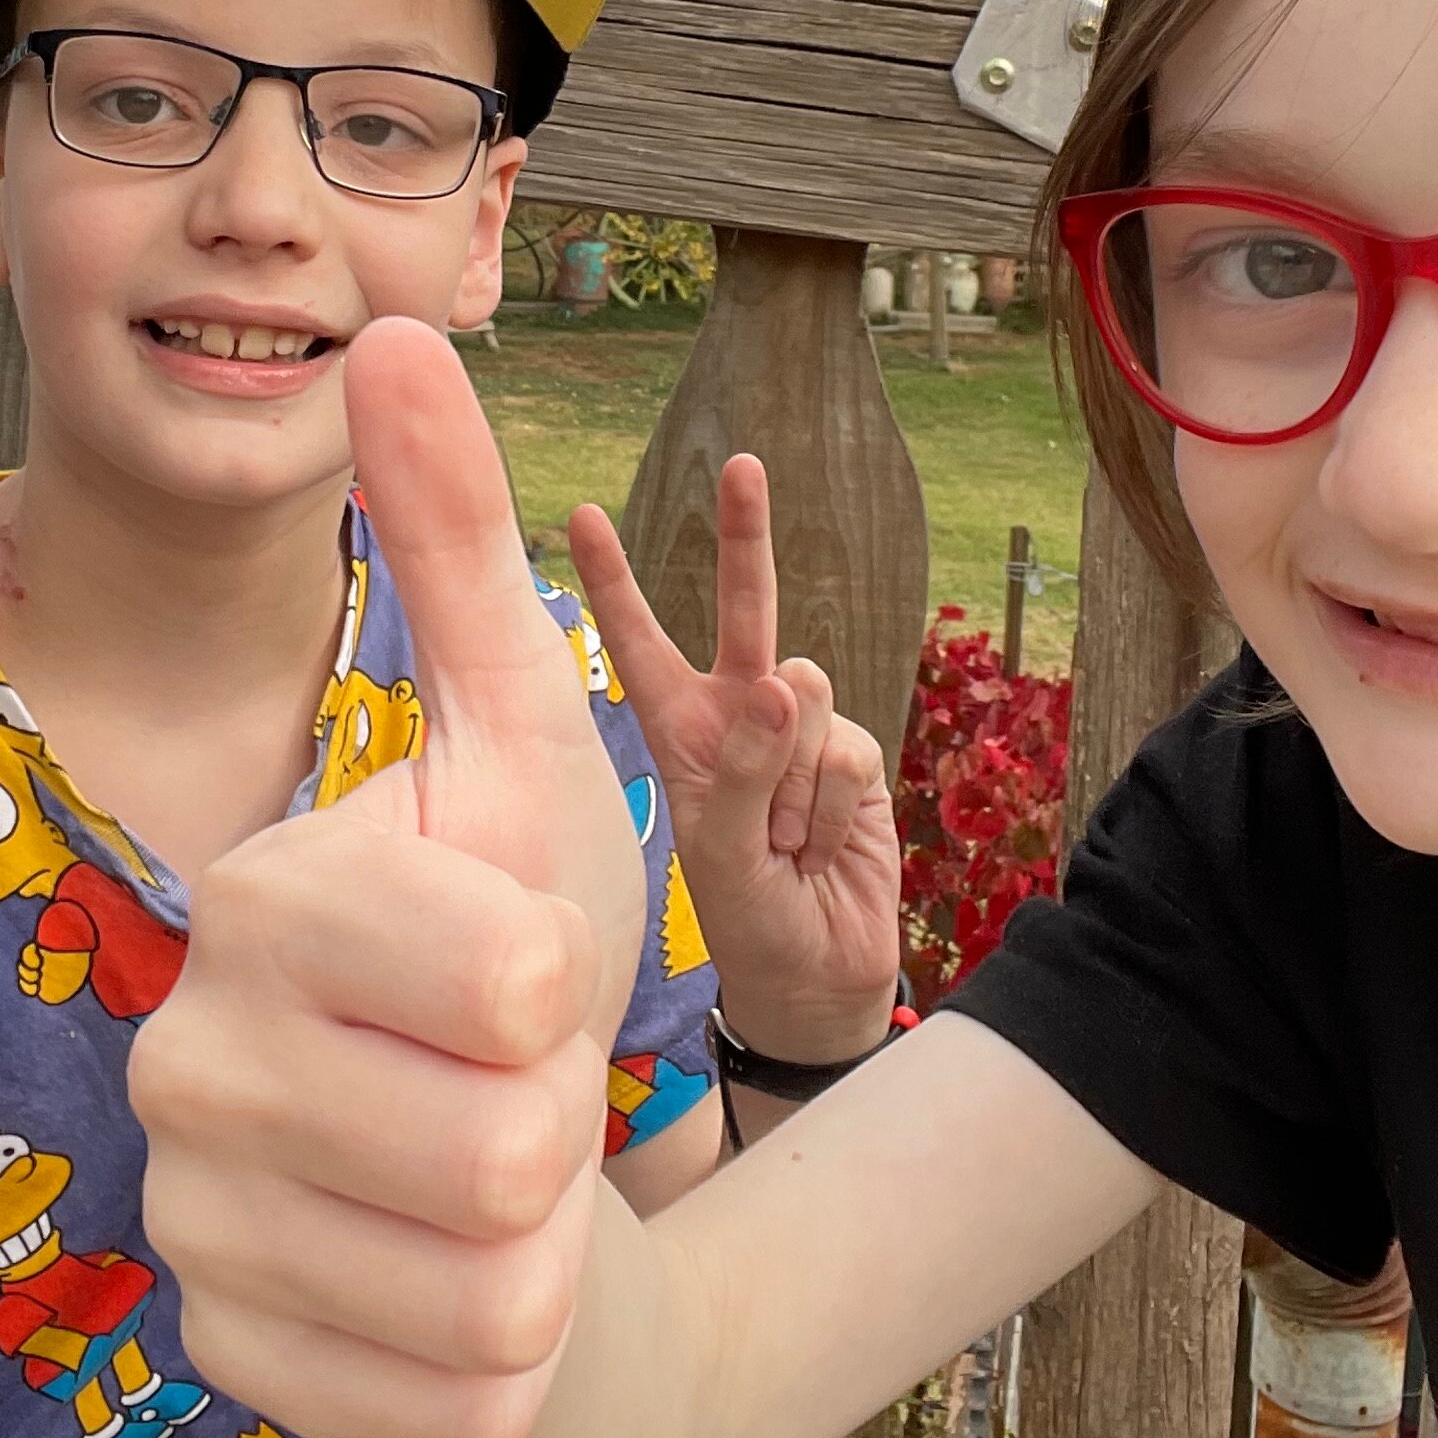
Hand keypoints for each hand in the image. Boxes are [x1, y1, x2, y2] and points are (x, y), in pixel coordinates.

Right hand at [131, 319, 643, 1437]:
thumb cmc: (515, 931)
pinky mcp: (233, 1352)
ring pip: (490, 1284)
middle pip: (503, 1146)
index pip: (504, 977)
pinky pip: (457, 1397)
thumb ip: (452, 544)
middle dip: (563, 1120)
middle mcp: (182, 1057)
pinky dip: (511, 1353)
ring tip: (494, 1174)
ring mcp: (192, 1219)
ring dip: (550, 1239)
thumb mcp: (521, 737)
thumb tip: (393, 321)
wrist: (499, 1160)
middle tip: (509, 1082)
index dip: (565, 980)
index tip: (516, 957)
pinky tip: (461, 1285)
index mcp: (256, 895)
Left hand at [575, 461, 903, 1063]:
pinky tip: (820, 846)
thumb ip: (746, 769)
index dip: (616, 582)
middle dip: (746, 535)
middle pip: (745, 610)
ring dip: (793, 784)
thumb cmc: (744, 918)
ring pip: (804, 696)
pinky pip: (844, 748)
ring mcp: (799, 734)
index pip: (640, 646)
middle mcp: (739, 716)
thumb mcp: (719, 852)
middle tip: (742, 464)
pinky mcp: (853, 758)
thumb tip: (789, 678)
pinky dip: (831, 805)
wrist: (815, 973)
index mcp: (680, 732)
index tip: (583, 514)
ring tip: (782, 845)